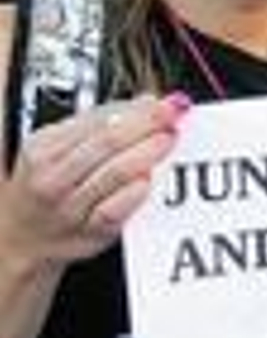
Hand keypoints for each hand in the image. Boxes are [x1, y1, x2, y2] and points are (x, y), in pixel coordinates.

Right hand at [0, 94, 187, 269]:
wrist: (23, 235)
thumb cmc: (47, 184)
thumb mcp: (56, 147)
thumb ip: (100, 122)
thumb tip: (146, 102)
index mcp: (44, 148)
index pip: (96, 120)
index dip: (136, 110)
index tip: (163, 103)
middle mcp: (53, 177)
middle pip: (107, 142)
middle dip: (146, 125)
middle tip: (173, 117)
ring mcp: (70, 206)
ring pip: (113, 173)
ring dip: (147, 153)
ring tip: (168, 140)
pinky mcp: (89, 232)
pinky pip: (113, 210)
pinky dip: (134, 194)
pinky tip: (149, 181)